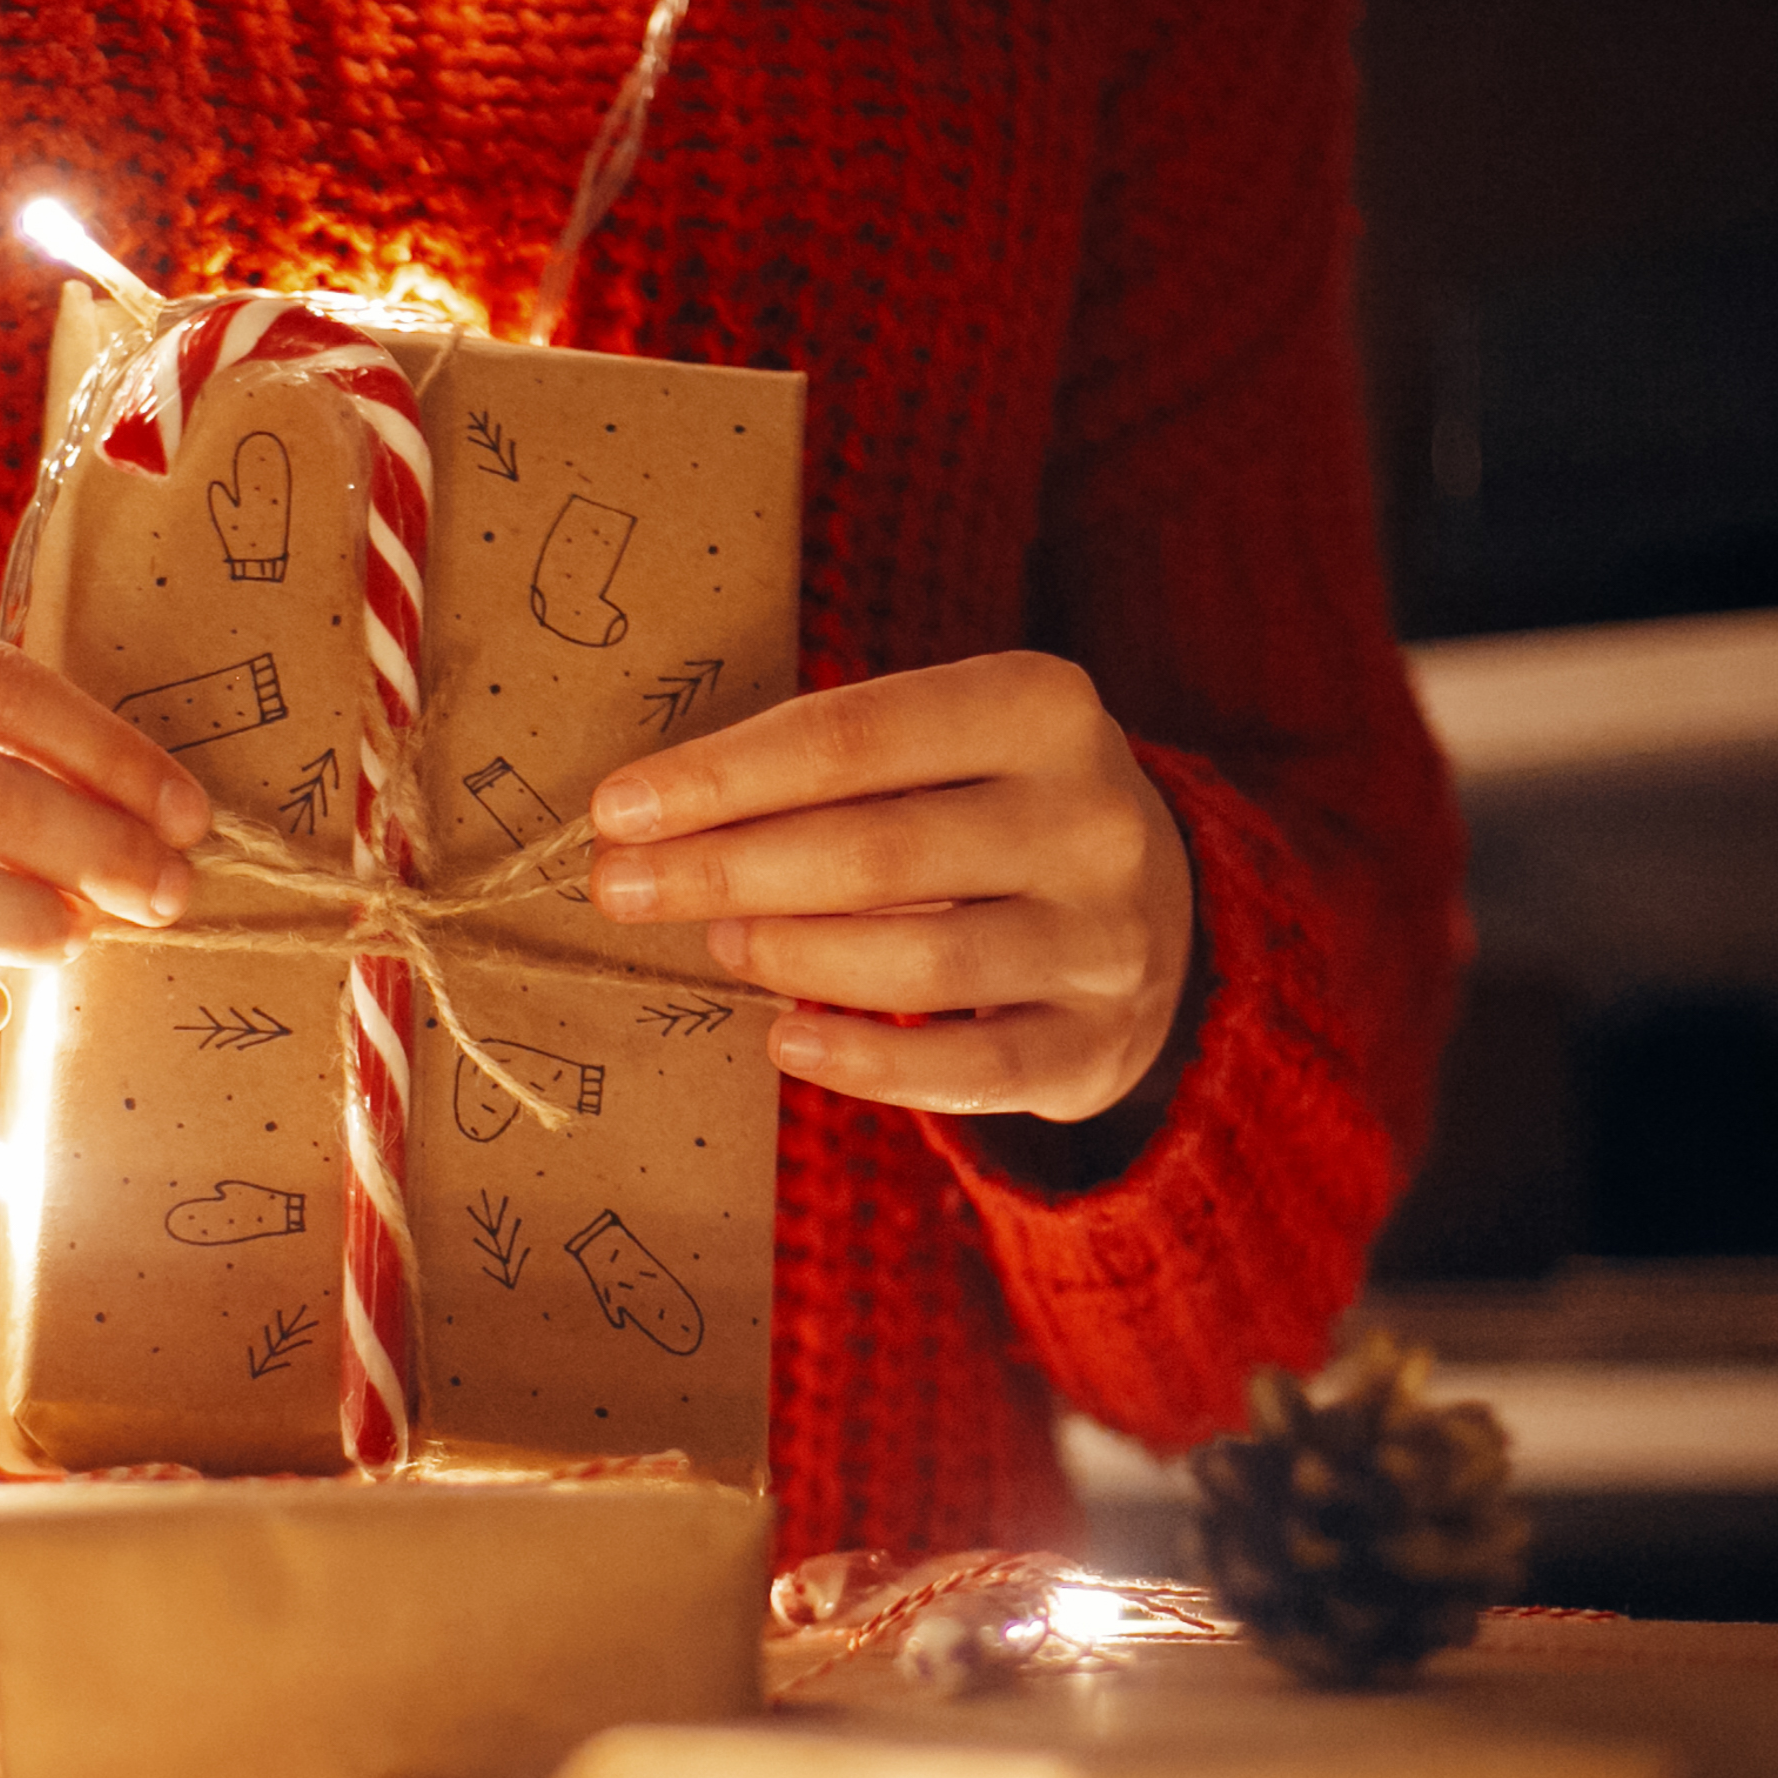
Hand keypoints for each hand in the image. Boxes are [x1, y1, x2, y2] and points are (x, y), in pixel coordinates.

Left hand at [585, 651, 1193, 1123]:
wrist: (1160, 912)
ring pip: (921, 962)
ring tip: (716, 942)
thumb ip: (830, 770)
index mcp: (1040, 707)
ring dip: (793, 956)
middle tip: (622, 888)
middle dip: (729, 869)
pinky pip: (968, 1069)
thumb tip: (651, 820)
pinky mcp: (1097, 1044)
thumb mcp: (945, 750)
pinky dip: (866, 1063)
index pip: (855, 737)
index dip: (724, 776)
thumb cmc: (994, 812)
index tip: (617, 809)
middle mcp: (1091, 817)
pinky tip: (786, 1041)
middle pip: (878, 851)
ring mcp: (1106, 938)